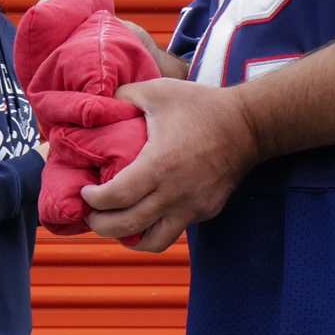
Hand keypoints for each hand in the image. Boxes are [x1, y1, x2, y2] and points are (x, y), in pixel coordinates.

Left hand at [83, 78, 260, 253]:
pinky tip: (144, 215)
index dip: (93, 200)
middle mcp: (175, 193)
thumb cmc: (202, 106)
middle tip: (90, 215)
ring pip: (153, 242)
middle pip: (127, 226)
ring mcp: (192, 207)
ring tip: (116, 224)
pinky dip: (153, 229)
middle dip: (100, 225)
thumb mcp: (159, 91)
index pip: (116, 197)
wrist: (249, 126)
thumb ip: (123, 96)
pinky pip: (174, 231)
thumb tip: (98, 104)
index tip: (86, 191)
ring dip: (128, 238)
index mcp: (159, 165)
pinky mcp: (205, 212)